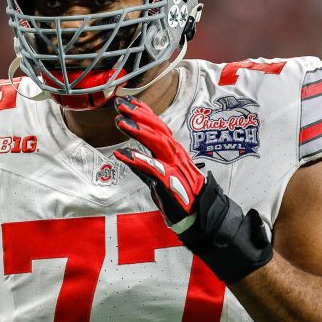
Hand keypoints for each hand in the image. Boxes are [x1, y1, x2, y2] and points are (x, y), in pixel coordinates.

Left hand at [113, 96, 272, 282]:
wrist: (201, 220)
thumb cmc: (180, 199)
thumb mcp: (160, 179)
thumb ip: (145, 166)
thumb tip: (127, 155)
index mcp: (174, 153)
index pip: (159, 127)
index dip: (144, 113)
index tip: (128, 101)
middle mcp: (176, 157)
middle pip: (158, 130)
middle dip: (138, 115)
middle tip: (120, 104)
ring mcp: (175, 169)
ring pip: (157, 144)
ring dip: (138, 131)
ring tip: (120, 122)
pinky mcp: (172, 183)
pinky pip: (154, 169)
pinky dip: (138, 160)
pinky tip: (123, 154)